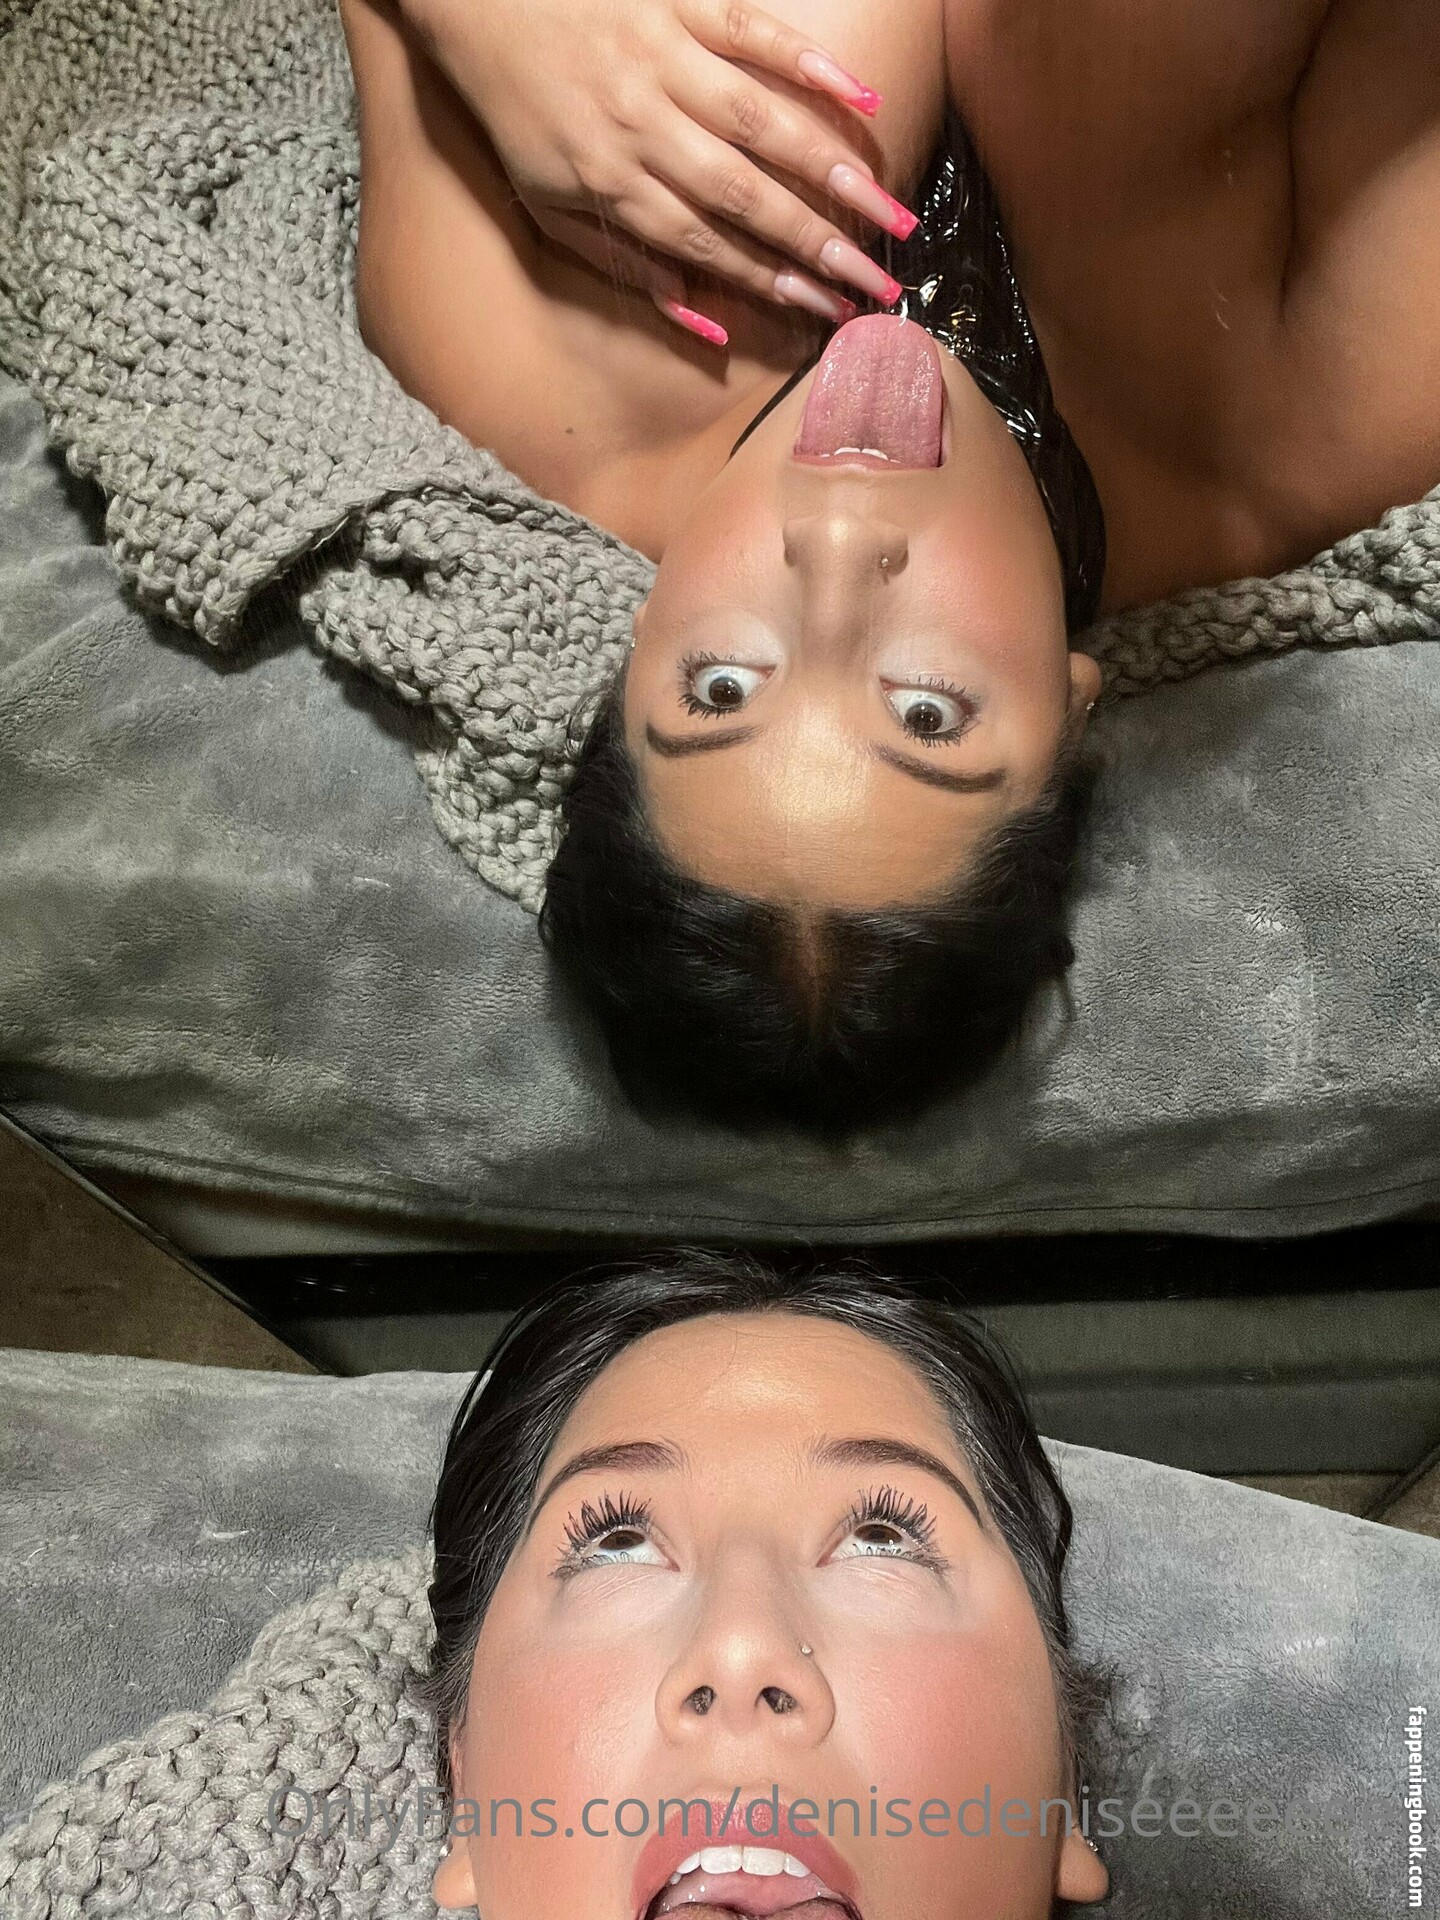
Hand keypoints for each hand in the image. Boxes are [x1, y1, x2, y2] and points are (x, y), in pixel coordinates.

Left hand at [396, 0, 914, 343]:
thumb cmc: (516, 109)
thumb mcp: (548, 203)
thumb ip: (623, 260)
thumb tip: (700, 319)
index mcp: (610, 182)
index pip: (705, 244)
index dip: (770, 283)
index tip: (827, 315)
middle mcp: (641, 125)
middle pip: (743, 196)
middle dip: (817, 246)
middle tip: (878, 284)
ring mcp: (663, 58)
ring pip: (759, 122)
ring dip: (830, 170)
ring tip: (889, 212)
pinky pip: (751, 31)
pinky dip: (805, 61)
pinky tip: (861, 99)